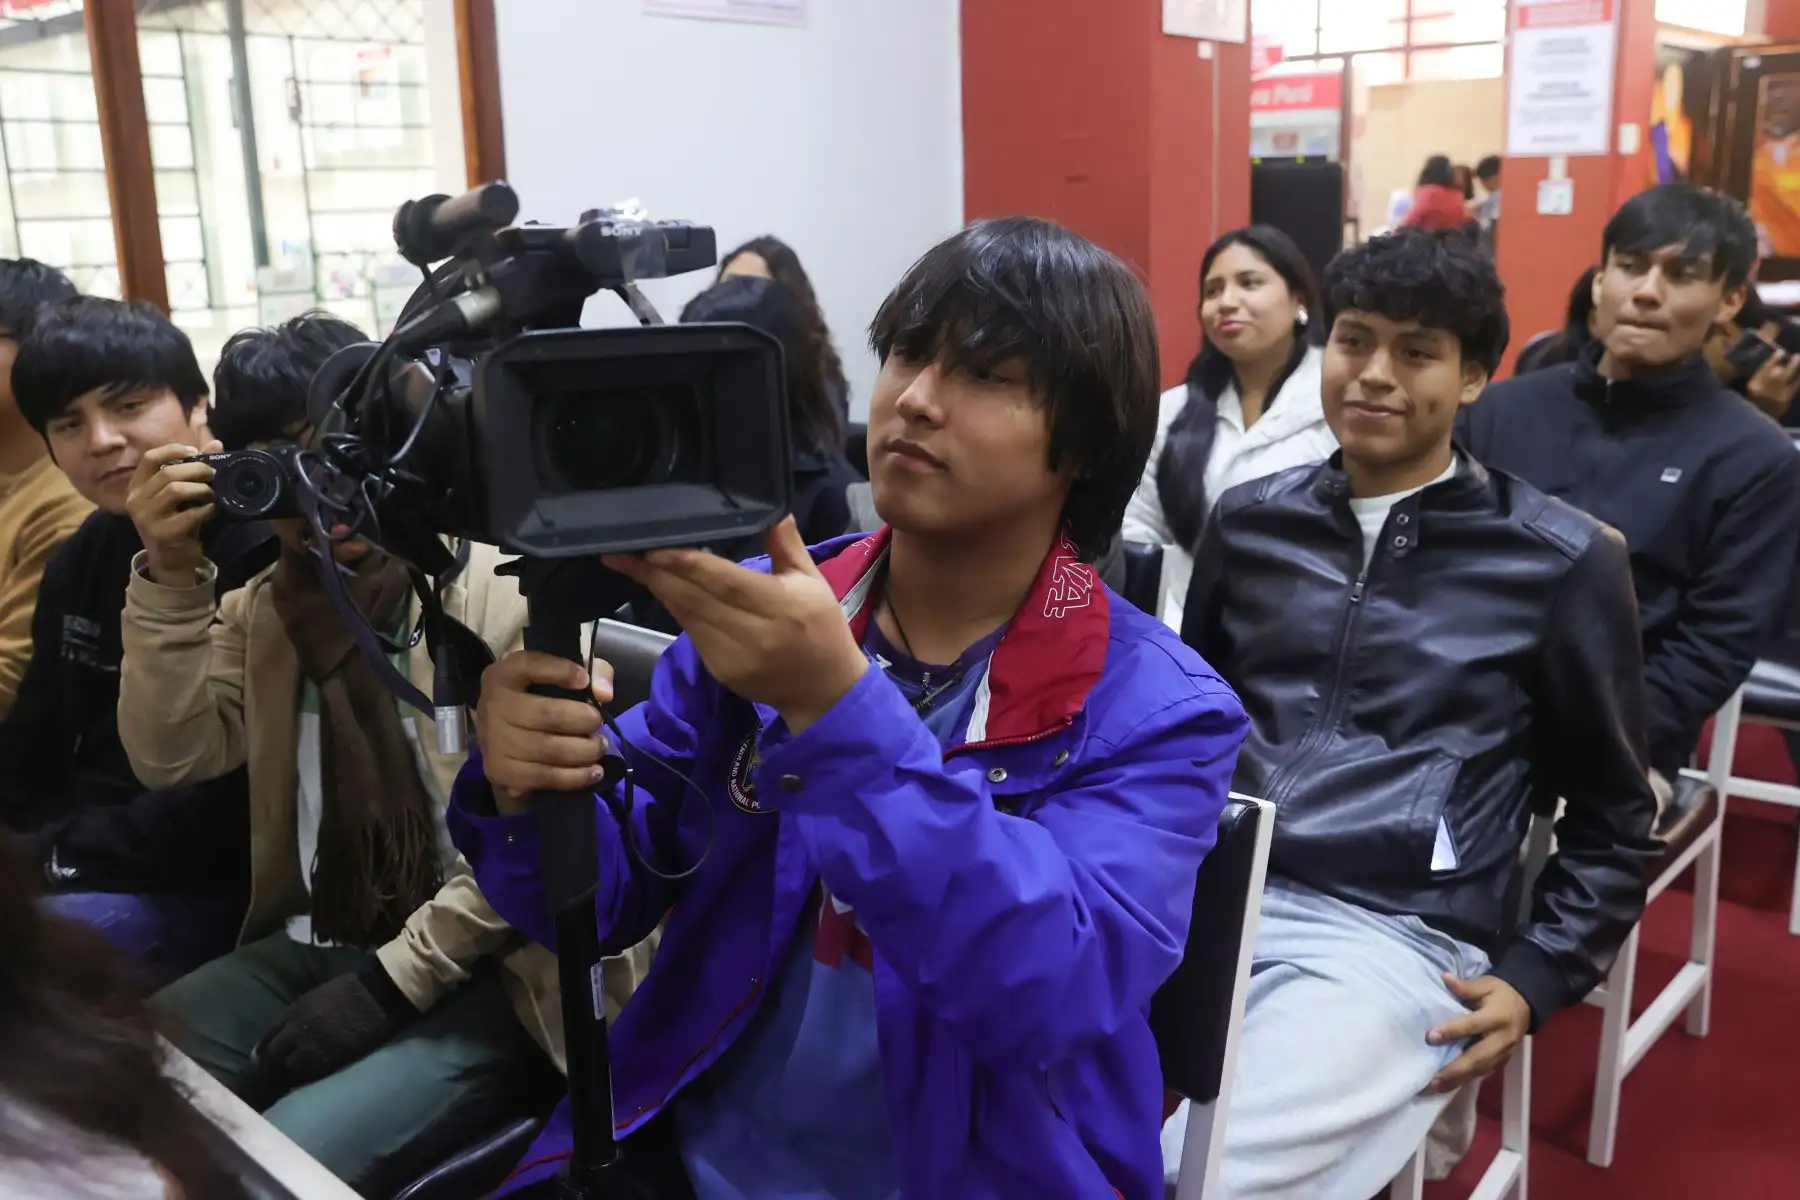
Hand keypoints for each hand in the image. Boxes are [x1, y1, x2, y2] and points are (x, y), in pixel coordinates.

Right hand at [125, 441, 221, 586]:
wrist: (172, 560)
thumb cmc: (177, 522)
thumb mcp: (182, 496)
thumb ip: (194, 470)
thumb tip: (216, 443)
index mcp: (137, 487)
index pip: (150, 458)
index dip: (174, 450)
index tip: (195, 453)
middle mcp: (136, 500)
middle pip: (168, 473)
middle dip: (197, 470)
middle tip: (214, 475)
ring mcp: (146, 518)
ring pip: (175, 490)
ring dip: (201, 489)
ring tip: (212, 494)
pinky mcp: (161, 534)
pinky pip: (189, 515)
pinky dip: (206, 510)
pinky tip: (213, 510)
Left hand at [248, 971, 402, 1093]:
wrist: (380, 995)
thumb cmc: (352, 990)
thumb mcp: (318, 995)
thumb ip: (299, 1014)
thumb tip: (286, 1032)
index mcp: (295, 1010)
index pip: (268, 1035)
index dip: (262, 1049)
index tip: (260, 1058)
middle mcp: (298, 1030)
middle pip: (274, 1055)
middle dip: (271, 1064)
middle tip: (272, 1074)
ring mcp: (314, 1047)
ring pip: (290, 1069)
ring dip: (289, 1073)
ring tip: (290, 1080)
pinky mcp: (331, 1061)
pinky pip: (310, 1075)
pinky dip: (307, 1078)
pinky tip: (309, 1079)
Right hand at [476, 650, 613, 813]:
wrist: (504, 731)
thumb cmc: (540, 694)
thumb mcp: (565, 671)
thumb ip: (593, 671)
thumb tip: (604, 694)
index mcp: (504, 673)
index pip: (530, 665)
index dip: (560, 670)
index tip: (584, 680)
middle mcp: (493, 705)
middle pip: (548, 715)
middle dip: (584, 721)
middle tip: (598, 724)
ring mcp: (493, 741)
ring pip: (549, 750)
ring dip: (585, 752)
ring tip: (598, 747)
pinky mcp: (499, 770)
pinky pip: (544, 777)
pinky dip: (575, 778)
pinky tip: (592, 772)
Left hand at [604, 517, 867, 733]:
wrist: (823, 690)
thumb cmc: (822, 627)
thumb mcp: (813, 581)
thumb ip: (787, 544)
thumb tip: (771, 508)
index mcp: (780, 606)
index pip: (725, 581)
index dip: (686, 564)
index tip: (653, 548)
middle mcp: (753, 633)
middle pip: (694, 598)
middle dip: (654, 573)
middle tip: (621, 550)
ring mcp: (733, 656)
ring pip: (685, 615)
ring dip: (658, 588)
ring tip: (630, 562)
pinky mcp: (720, 671)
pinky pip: (690, 632)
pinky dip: (675, 608)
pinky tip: (661, 588)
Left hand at [1425, 973, 1530, 1093]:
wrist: (1527, 1004)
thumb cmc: (1501, 993)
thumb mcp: (1486, 984)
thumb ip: (1466, 986)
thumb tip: (1445, 978)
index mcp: (1498, 1016)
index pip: (1472, 1025)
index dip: (1452, 1031)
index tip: (1430, 1037)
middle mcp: (1502, 1038)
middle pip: (1478, 1057)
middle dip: (1455, 1070)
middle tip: (1432, 1079)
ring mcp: (1504, 1052)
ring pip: (1481, 1070)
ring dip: (1458, 1080)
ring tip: (1435, 1087)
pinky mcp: (1503, 1061)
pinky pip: (1484, 1073)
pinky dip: (1467, 1080)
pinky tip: (1449, 1086)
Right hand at [1745, 329, 1799, 418]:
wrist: (1759, 422)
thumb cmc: (1755, 403)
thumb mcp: (1752, 390)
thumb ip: (1760, 378)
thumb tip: (1776, 365)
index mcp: (1753, 386)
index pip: (1763, 369)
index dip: (1773, 359)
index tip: (1780, 351)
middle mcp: (1764, 389)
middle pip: (1776, 372)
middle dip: (1786, 363)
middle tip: (1795, 355)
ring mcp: (1775, 395)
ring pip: (1786, 378)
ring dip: (1794, 367)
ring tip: (1798, 359)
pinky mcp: (1785, 401)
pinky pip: (1794, 387)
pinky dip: (1799, 379)